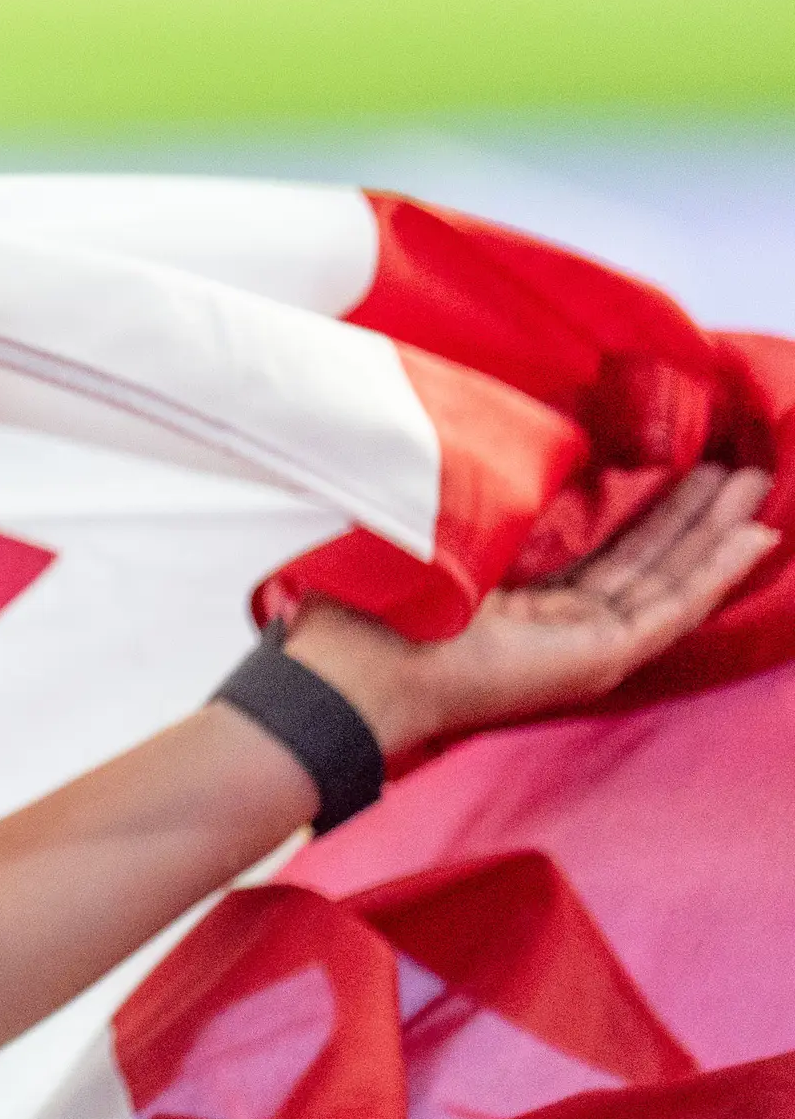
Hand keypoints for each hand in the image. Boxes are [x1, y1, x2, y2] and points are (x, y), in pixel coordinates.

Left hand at [289, 462, 778, 755]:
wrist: (364, 664)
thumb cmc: (384, 600)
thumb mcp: (451, 541)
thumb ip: (492, 513)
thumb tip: (507, 454)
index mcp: (531, 599)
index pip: (609, 548)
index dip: (652, 506)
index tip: (687, 460)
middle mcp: (567, 622)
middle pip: (652, 559)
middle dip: (700, 511)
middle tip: (744, 464)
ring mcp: (590, 641)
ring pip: (673, 577)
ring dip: (718, 530)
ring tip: (757, 485)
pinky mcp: (602, 654)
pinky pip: (673, 606)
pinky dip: (714, 570)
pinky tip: (750, 537)